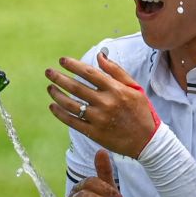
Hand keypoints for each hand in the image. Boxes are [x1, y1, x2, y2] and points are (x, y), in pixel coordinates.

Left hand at [46, 51, 160, 157]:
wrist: (147, 140)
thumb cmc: (141, 111)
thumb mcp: (135, 88)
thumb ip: (116, 71)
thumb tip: (100, 55)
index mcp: (116, 90)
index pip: (89, 73)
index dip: (73, 65)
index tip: (62, 60)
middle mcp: (106, 103)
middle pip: (76, 87)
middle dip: (59, 78)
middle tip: (48, 72)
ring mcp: (98, 119)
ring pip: (70, 104)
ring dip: (57, 94)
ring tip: (50, 88)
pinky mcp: (94, 133)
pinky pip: (72, 121)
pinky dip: (59, 113)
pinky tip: (53, 106)